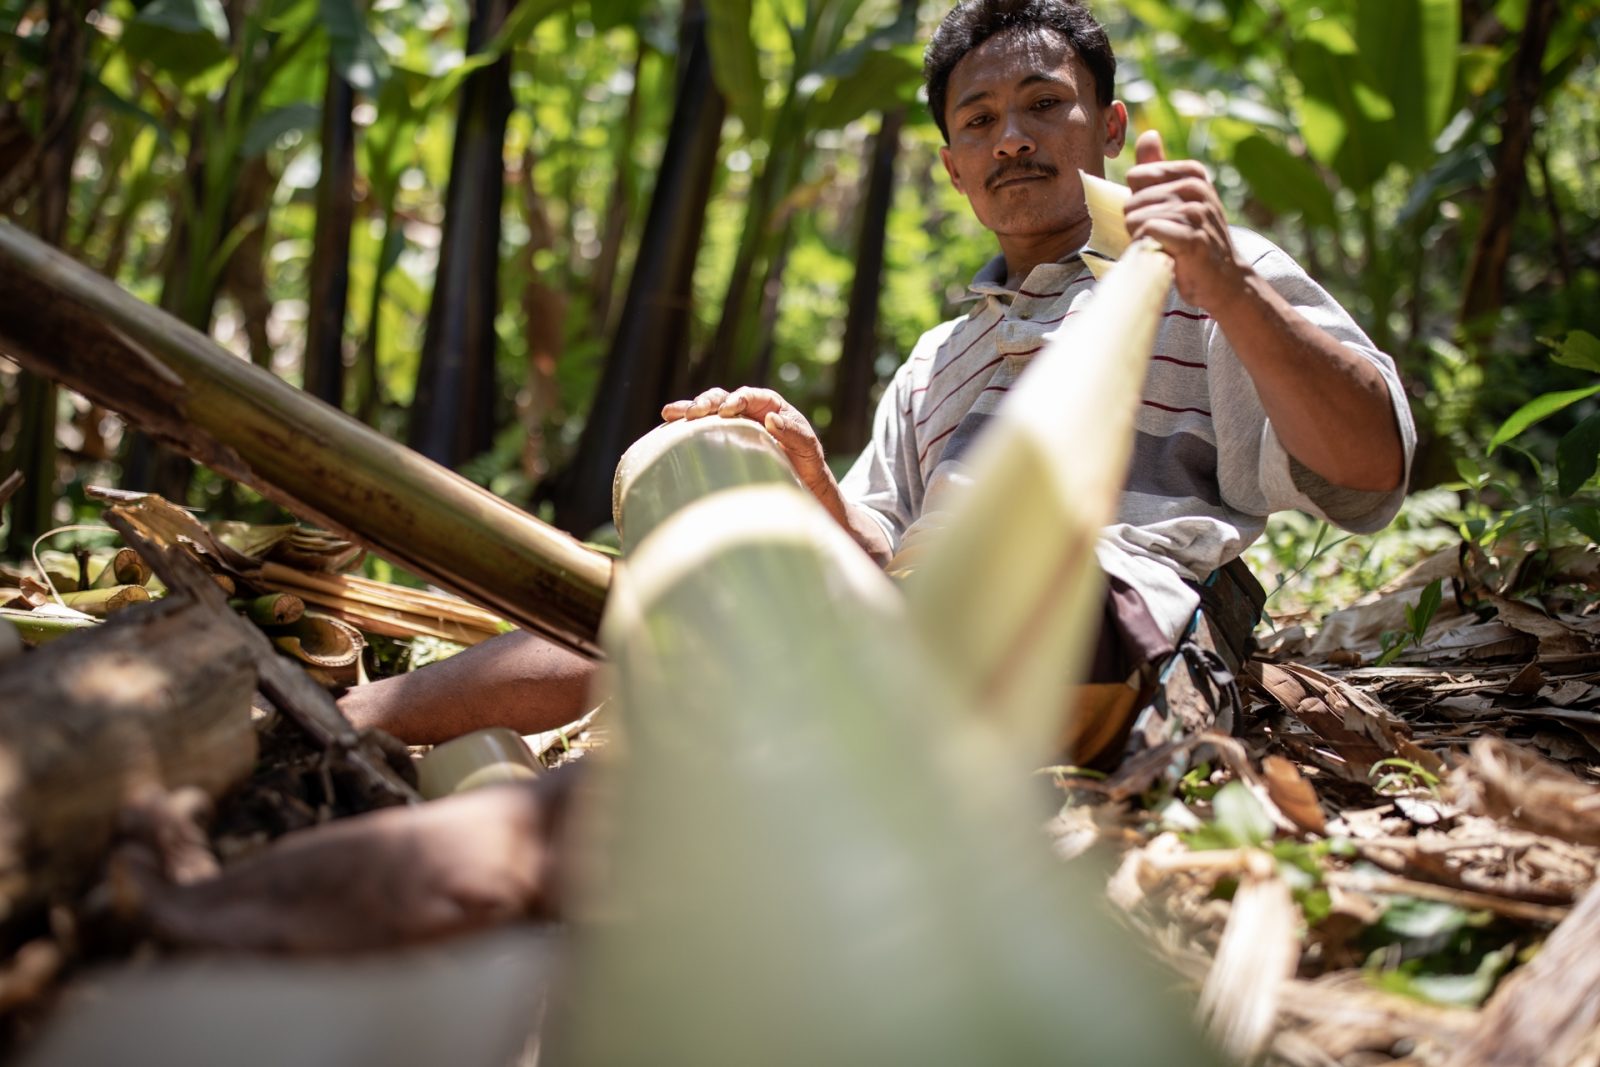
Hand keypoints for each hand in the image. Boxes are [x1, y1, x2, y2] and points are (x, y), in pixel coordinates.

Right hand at [661, 386, 836, 506]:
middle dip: (706, 403)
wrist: (799, 482)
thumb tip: (772, 419)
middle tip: (693, 414)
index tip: (728, 411)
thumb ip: (794, 433)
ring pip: (708, 410)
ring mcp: (732, 423)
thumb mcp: (808, 449)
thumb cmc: (806, 463)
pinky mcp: (720, 438)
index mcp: (770, 405)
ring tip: (671, 414)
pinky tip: (666, 425)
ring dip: (689, 409)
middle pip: (722, 398)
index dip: (737, 400)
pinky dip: (684, 425)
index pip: (750, 396)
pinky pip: (700, 428)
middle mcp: (747, 410)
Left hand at [1123, 130, 1249, 311]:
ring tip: (1165, 247)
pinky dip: (1147, 248)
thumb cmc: (1194, 238)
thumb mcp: (1179, 197)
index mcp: (1192, 173)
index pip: (1136, 177)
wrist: (1223, 279)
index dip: (1139, 203)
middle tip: (1163, 238)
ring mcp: (1195, 212)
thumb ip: (1158, 168)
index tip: (1160, 217)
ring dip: (1142, 240)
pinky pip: (1147, 233)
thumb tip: (1148, 134)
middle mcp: (1195, 188)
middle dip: (1137, 225)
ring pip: (1135, 219)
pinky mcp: (1192, 239)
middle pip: (1131, 201)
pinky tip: (1165, 255)